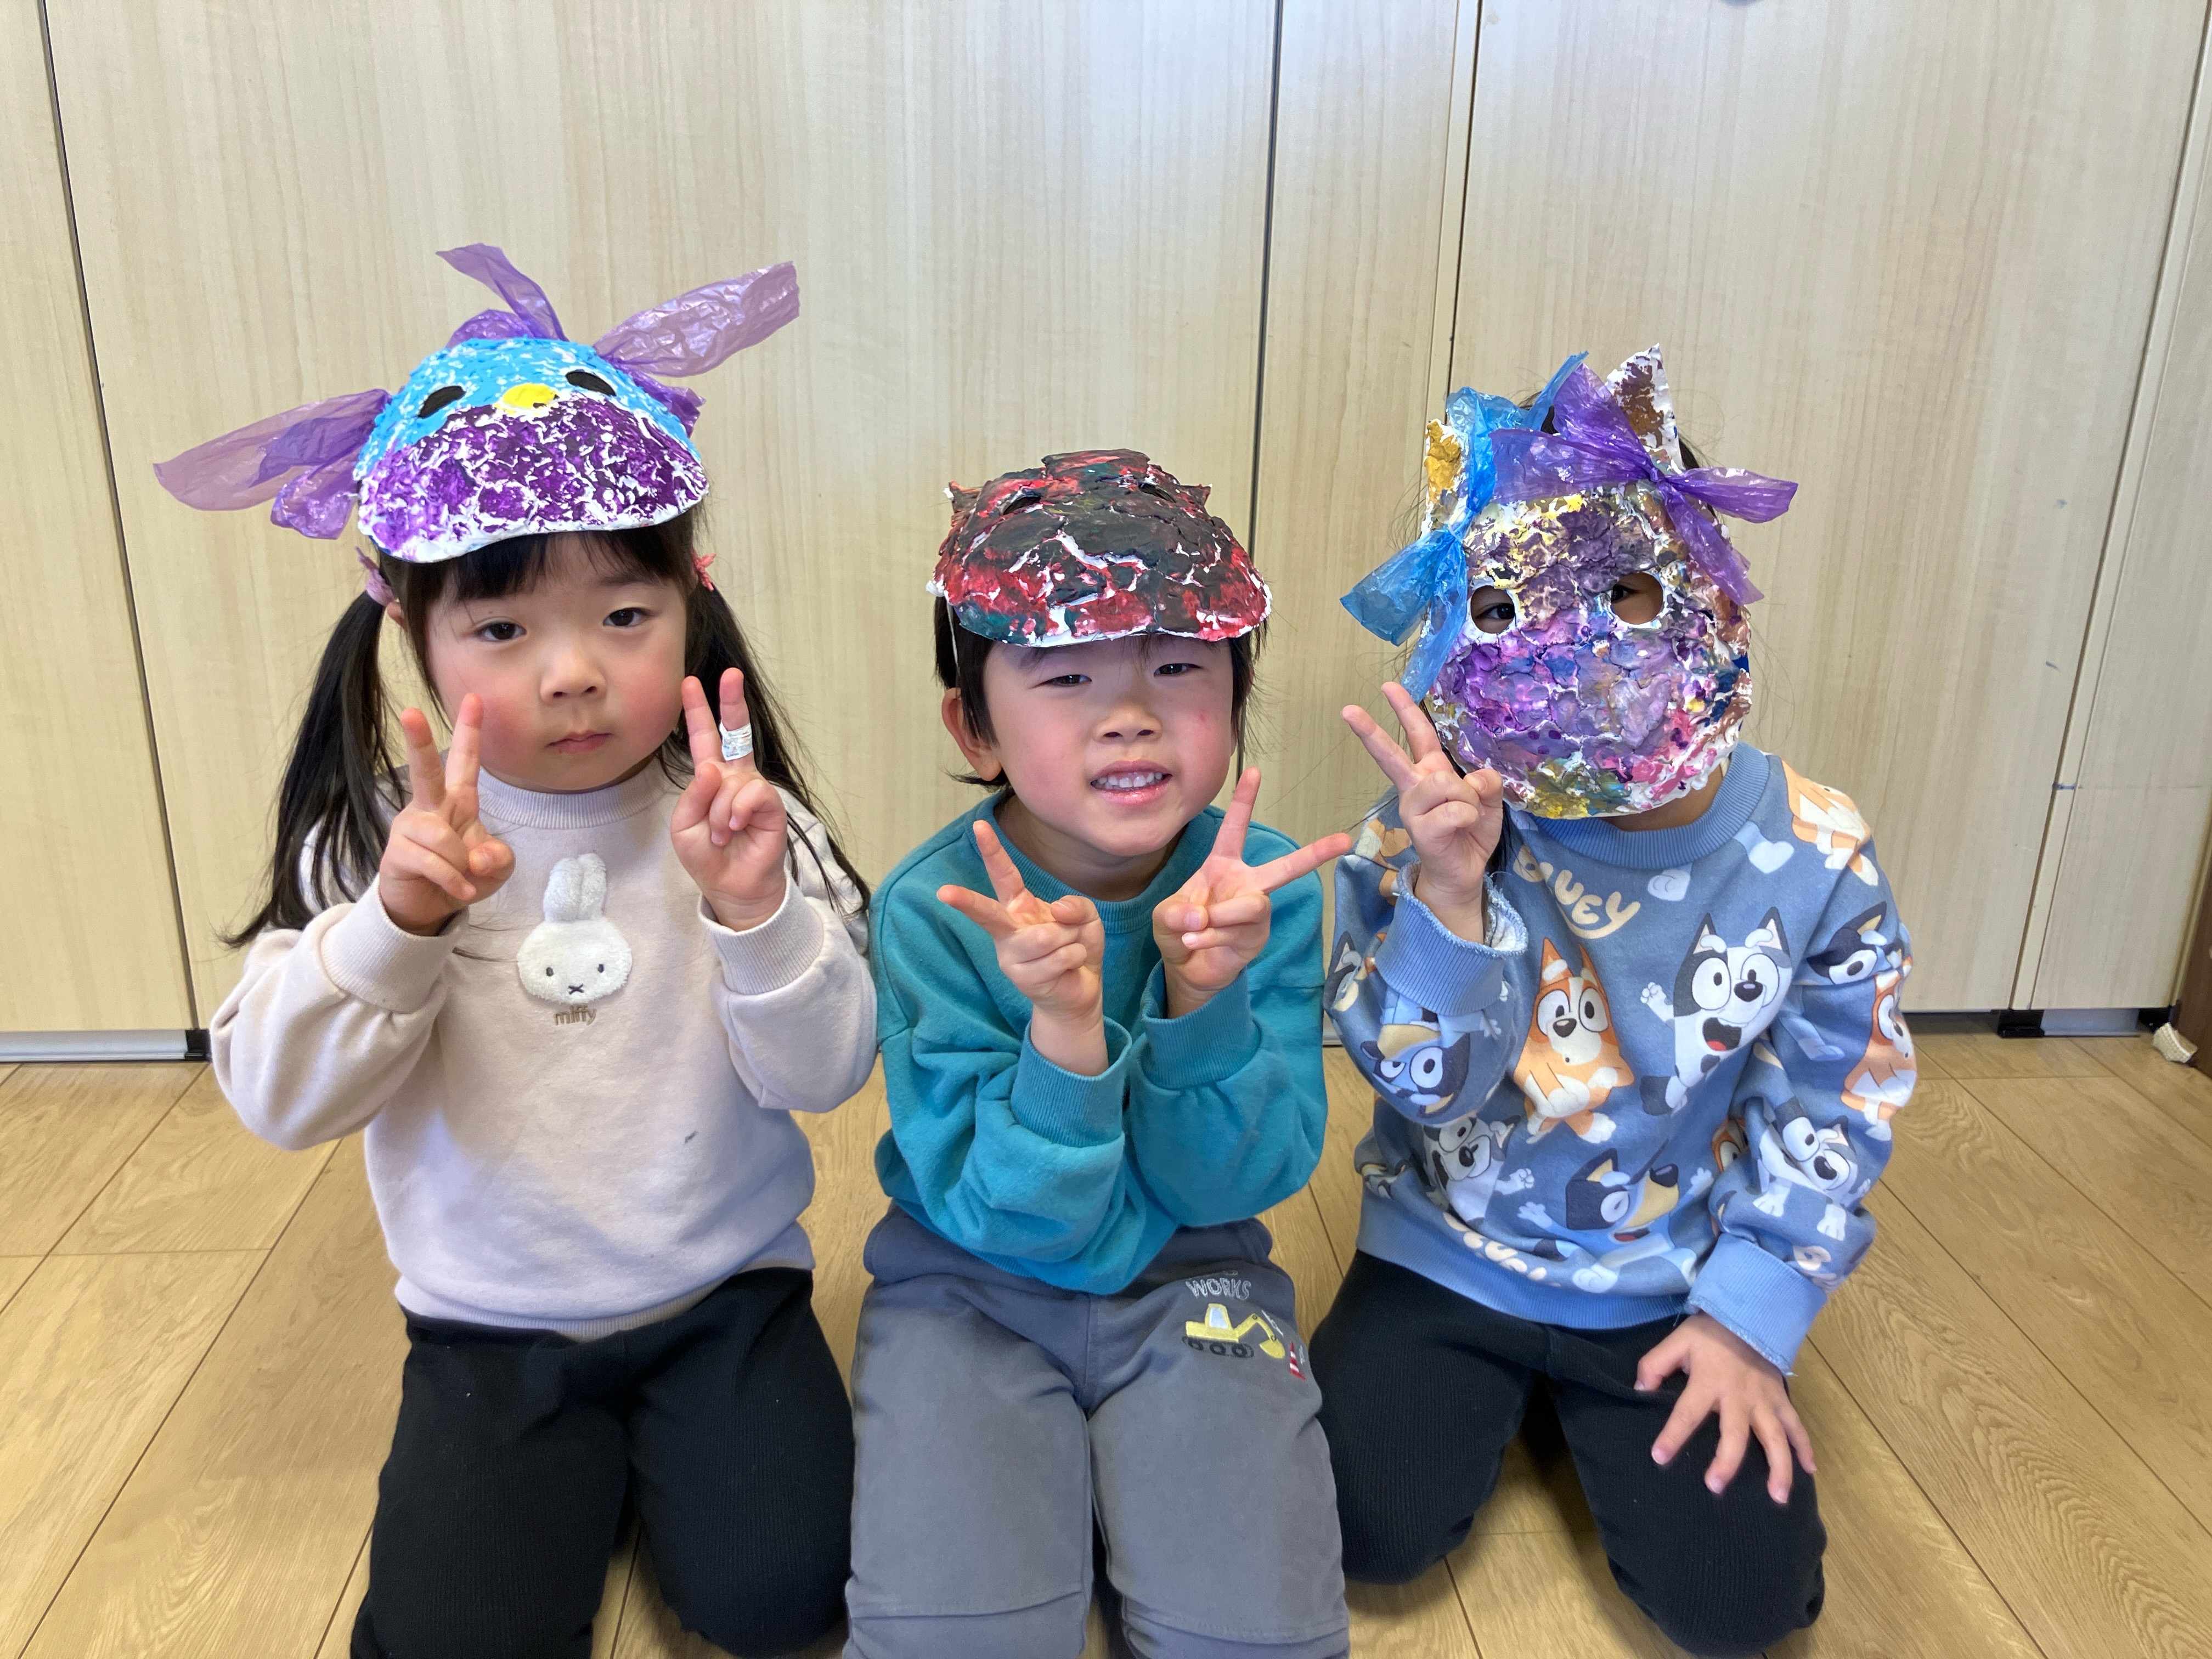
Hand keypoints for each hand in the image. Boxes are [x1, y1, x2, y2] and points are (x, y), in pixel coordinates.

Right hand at [378, 694, 515, 936]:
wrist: (429, 908)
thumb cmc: (463, 876)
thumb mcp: (495, 867)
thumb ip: (499, 857)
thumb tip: (479, 854)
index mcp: (457, 800)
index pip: (465, 761)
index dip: (470, 731)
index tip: (475, 699)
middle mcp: (430, 807)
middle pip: (425, 771)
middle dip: (418, 742)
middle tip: (410, 711)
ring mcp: (410, 828)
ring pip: (442, 837)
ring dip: (462, 864)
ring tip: (463, 877)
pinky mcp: (397, 853)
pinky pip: (434, 864)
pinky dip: (454, 881)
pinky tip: (461, 890)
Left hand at [673, 669, 789, 929]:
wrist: (732, 887)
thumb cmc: (707, 856)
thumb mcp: (684, 826)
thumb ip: (693, 796)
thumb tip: (713, 768)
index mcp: (711, 779)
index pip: (705, 739)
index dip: (698, 711)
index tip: (690, 683)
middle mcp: (735, 778)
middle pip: (736, 732)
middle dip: (732, 702)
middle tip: (731, 675)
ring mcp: (754, 789)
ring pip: (731, 781)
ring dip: (720, 812)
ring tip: (722, 835)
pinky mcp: (771, 805)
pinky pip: (751, 794)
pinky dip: (737, 813)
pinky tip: (736, 829)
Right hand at [938, 820, 1107, 1074]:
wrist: (1079, 991)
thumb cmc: (1075, 946)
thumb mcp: (1084, 917)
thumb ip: (1075, 905)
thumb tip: (1056, 911)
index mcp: (1018, 906)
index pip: (1003, 875)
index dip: (992, 850)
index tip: (979, 826)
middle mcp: (1007, 930)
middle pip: (987, 913)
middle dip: (966, 902)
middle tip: (944, 892)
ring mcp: (1011, 957)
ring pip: (1048, 935)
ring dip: (1071, 939)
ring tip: (1068, 949)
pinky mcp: (1023, 979)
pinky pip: (1063, 955)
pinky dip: (1076, 956)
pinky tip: (1069, 966)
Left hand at [1152, 768, 1352, 1017]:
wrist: (1187, 969)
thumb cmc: (1180, 930)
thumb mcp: (1165, 916)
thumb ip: (1176, 911)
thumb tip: (1203, 914)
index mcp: (1223, 867)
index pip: (1234, 829)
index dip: (1244, 801)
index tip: (1254, 771)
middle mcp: (1247, 885)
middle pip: (1285, 867)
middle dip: (1315, 853)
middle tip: (1344, 840)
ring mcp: (1256, 912)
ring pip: (1250, 905)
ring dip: (1218, 918)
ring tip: (1194, 931)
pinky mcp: (1258, 937)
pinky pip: (1236, 933)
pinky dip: (1208, 939)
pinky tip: (1194, 943)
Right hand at [1341, 682, 1502, 941]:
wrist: (1462, 873)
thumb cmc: (1470, 833)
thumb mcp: (1488, 801)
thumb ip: (1487, 782)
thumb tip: (1475, 779)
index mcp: (1429, 773)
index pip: (1418, 735)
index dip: (1405, 709)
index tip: (1387, 686)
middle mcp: (1414, 787)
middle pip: (1392, 754)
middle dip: (1370, 732)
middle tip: (1346, 710)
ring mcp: (1413, 809)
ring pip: (1444, 782)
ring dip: (1468, 798)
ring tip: (1467, 816)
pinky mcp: (1421, 830)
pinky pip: (1455, 810)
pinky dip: (1469, 817)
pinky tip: (1463, 830)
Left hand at [1638, 1312, 1815, 1502]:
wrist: (1748, 1314)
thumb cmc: (1709, 1333)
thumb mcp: (1676, 1342)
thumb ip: (1654, 1365)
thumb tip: (1640, 1390)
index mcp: (1708, 1383)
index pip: (1686, 1413)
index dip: (1672, 1436)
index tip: (1660, 1457)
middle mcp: (1739, 1396)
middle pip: (1734, 1434)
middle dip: (1726, 1462)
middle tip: (1715, 1486)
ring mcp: (1764, 1400)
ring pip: (1775, 1438)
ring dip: (1778, 1468)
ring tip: (1778, 1497)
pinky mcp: (1781, 1399)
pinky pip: (1796, 1425)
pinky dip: (1805, 1447)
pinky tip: (1810, 1470)